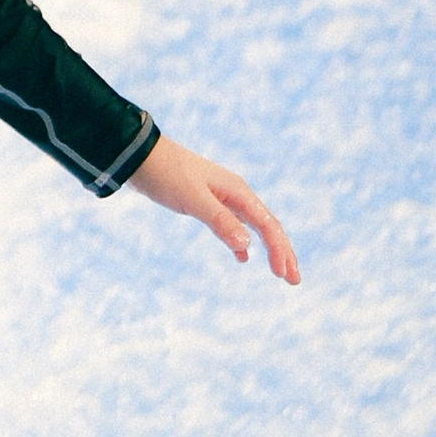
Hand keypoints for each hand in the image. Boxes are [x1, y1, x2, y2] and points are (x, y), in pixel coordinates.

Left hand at [129, 134, 299, 282]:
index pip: (268, 225)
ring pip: (254, 227)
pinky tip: (242, 257)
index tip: (284, 275)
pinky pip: (234, 225)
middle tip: (294, 280)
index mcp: (238, 192)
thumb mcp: (193, 200)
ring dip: (268, 249)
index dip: (279, 250)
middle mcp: (236, 194)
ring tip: (279, 272)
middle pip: (268, 226)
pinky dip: (242, 242)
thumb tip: (247, 245)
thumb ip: (220, 221)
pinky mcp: (208, 204)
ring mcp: (223, 199)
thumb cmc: (167, 175)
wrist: (141, 157)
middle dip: (283, 252)